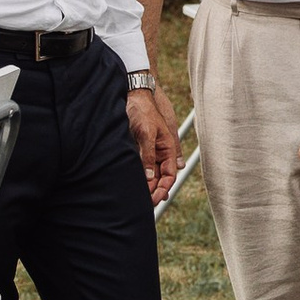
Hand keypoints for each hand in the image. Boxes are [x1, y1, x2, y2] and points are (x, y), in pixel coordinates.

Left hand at [127, 84, 181, 202]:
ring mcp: (148, 151)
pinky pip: (138, 167)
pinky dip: (136, 178)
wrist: (131, 95)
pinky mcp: (136, 149)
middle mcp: (159, 152)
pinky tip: (130, 185)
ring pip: (148, 175)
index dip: (164, 188)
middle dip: (154, 192)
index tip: (155, 199)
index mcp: (167, 148)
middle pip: (159, 178)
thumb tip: (149, 178)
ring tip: (137, 200)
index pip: (170, 175)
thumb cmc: (142, 111)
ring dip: (145, 187)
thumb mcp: (147, 133)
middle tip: (144, 205)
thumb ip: (149, 155)